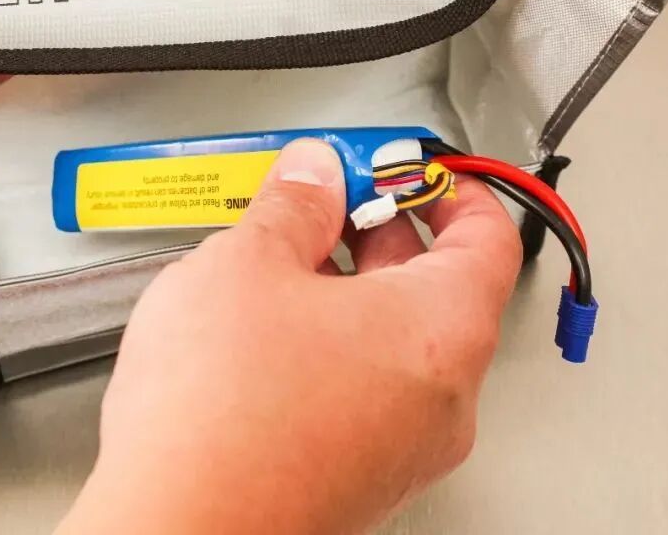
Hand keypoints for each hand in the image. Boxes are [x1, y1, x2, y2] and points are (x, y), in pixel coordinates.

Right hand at [62, 138, 522, 533]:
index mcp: (440, 330)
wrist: (181, 528)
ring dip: (349, 292)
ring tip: (281, 267)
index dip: (447, 188)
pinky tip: (266, 336)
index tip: (409, 168)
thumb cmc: (221, 415)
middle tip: (326, 203)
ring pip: (395, 345)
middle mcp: (441, 398)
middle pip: (438, 289)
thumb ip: (293, 204)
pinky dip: (332, 348)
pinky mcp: (359, 478)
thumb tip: (313, 175)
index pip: (486, 237)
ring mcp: (403, 447)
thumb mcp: (247, 264)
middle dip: (381, 234)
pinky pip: (366, 392)